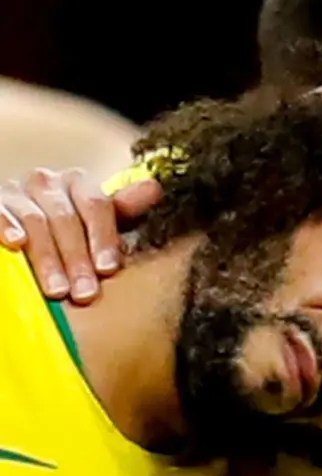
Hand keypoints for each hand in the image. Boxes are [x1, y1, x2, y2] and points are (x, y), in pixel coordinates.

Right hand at [0, 168, 161, 302]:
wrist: (17, 223)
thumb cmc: (65, 228)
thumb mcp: (95, 221)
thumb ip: (122, 210)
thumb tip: (154, 188)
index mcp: (79, 182)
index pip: (97, 205)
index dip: (104, 238)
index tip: (109, 269)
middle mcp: (47, 182)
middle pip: (67, 218)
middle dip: (78, 259)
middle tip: (85, 293)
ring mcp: (16, 192)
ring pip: (36, 222)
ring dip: (48, 259)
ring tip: (57, 290)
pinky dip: (6, 227)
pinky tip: (15, 244)